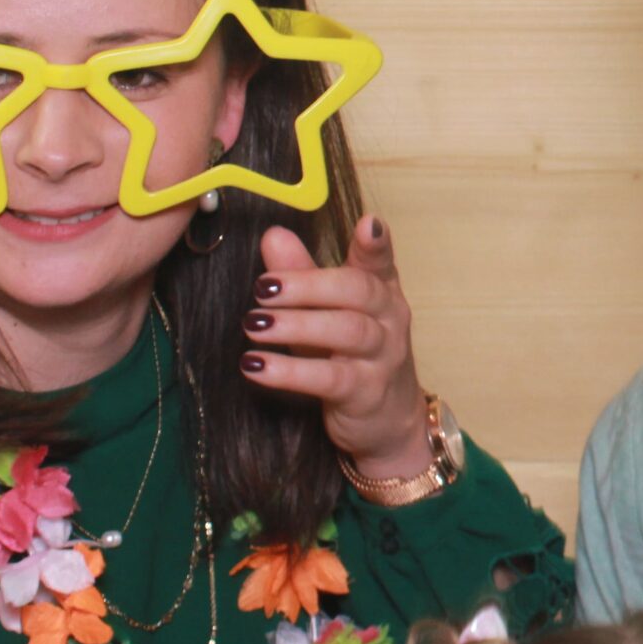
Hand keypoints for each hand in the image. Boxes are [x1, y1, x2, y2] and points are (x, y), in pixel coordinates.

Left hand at [238, 215, 437, 479]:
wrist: (387, 421)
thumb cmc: (352, 356)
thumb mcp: (327, 312)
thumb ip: (302, 274)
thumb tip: (273, 235)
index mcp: (381, 290)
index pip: (379, 261)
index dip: (376, 243)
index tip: (369, 223)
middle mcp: (389, 318)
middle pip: (357, 291)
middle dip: (309, 285)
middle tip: (262, 287)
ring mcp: (383, 357)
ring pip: (347, 331)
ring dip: (296, 326)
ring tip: (253, 326)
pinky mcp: (367, 393)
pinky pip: (331, 379)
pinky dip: (291, 371)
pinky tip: (257, 367)